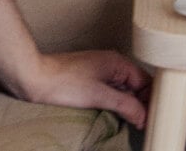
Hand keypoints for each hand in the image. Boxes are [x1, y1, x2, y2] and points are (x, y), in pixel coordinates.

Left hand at [15, 49, 152, 128]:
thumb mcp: (99, 96)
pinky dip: (116, 103)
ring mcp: (100, 71)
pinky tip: (115, 114)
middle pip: (136, 85)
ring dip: (128, 105)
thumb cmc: (63, 82)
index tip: (151, 118)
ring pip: (124, 89)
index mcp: (117, 62)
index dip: (150, 100)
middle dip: (141, 104)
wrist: (35, 78)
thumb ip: (126, 105)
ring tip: (132, 122)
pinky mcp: (90, 79)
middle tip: (142, 123)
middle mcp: (111, 64)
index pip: (145, 81)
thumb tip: (143, 116)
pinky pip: (111, 91)